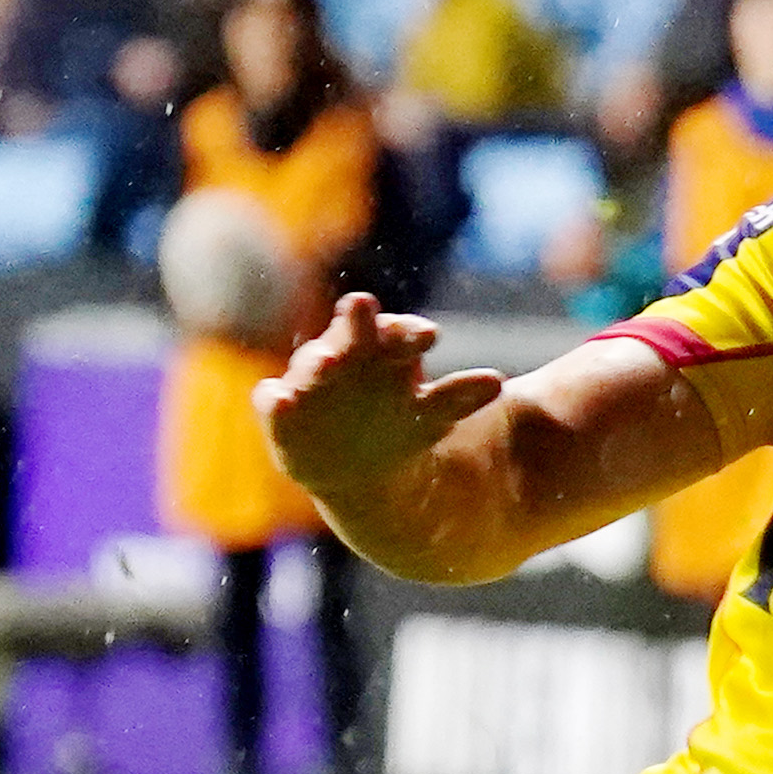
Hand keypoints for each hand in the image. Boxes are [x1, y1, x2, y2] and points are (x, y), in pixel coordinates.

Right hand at [257, 294, 506, 517]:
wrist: (354, 467)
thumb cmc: (398, 426)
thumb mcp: (432, 414)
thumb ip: (459, 396)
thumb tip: (498, 383)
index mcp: (386, 351)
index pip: (399, 332)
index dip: (410, 331)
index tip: (432, 336)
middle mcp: (347, 357)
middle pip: (352, 332)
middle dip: (357, 319)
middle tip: (362, 306)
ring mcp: (311, 382)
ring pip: (313, 363)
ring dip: (317, 359)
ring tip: (325, 362)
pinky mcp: (282, 410)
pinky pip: (274, 402)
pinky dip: (275, 400)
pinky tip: (280, 399)